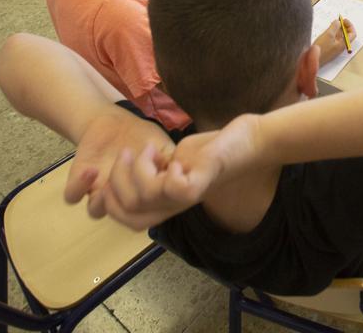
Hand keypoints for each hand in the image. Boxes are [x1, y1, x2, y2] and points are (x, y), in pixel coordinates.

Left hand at [64, 106, 173, 206]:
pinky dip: (79, 187)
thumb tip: (178, 174)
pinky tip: (91, 171)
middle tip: (137, 165)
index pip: (150, 214)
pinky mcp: (80, 182)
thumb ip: (170, 163)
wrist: (116, 121)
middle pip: (125, 215)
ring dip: (103, 196)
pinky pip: (72, 196)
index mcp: (144, 195)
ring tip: (111, 175)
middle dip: (131, 192)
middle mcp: (122, 198)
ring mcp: (100, 192)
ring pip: (97, 211)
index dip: (156, 199)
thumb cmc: (143, 136)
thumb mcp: (164, 147)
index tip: (164, 173)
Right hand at [89, 116, 261, 229]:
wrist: (252, 141)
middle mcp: (176, 204)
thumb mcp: (176, 160)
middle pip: (131, 212)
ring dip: (138, 168)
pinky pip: (175, 189)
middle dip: (117, 181)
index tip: (112, 170)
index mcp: (167, 202)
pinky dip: (167, 170)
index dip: (110, 201)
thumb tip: (134, 170)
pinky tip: (175, 158)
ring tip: (152, 149)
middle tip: (126, 153)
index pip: (129, 220)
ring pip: (146, 197)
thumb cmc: (214, 150)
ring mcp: (190, 195)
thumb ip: (156, 170)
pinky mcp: (203, 182)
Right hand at [314, 17, 356, 64]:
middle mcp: (341, 47)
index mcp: (343, 44)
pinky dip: (333, 33)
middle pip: (346, 35)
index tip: (344, 20)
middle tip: (338, 21)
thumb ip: (335, 27)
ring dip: (338, 29)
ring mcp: (335, 48)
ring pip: (340, 37)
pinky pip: (334, 40)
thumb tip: (338, 22)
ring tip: (332, 24)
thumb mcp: (328, 35)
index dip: (349, 25)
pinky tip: (328, 31)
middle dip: (343, 26)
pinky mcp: (329, 49)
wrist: (312, 60)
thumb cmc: (321, 49)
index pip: (352, 34)